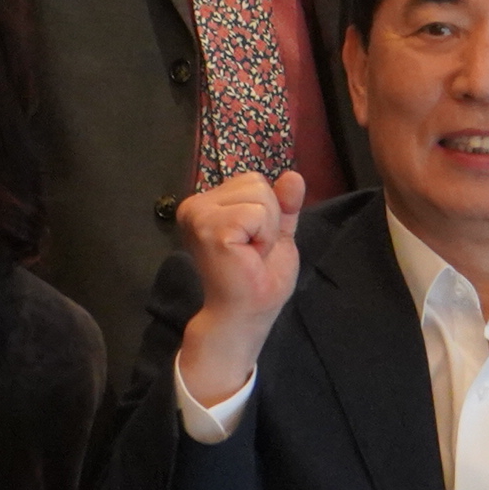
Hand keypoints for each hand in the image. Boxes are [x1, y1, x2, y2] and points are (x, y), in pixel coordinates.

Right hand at [173, 169, 307, 406]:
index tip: (252, 243)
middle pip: (256, 182)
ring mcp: (199, 215)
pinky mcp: (210, 229)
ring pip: (259, 194)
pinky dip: (263, 237)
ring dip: (266, 230)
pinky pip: (257, 213)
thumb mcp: (277, 234)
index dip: (267, 212)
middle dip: (268, 218)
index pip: (253, 180)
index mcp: (206, 204)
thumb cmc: (257, 280)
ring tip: (249, 255)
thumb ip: (284, 204)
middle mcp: (195, 205)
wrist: (246, 315)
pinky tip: (247, 257)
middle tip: (251, 251)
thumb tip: (293, 175)